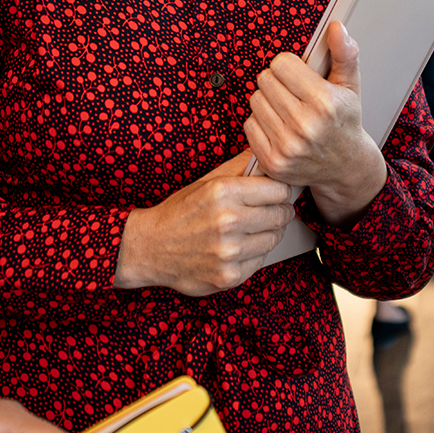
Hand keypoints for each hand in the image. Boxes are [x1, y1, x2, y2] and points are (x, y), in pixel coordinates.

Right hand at [113, 150, 293, 295]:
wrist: (151, 247)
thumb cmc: (181, 211)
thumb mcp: (207, 181)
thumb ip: (240, 166)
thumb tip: (268, 156)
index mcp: (223, 192)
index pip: (278, 190)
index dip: (280, 190)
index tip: (276, 193)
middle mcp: (228, 221)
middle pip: (281, 214)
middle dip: (279, 211)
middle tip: (269, 210)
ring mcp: (229, 251)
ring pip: (274, 238)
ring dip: (269, 232)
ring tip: (252, 228)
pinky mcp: (230, 276)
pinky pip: (261, 260)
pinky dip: (255, 253)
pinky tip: (239, 246)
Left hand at [244, 22, 386, 226]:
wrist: (346, 167)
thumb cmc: (345, 121)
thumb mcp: (350, 85)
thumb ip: (344, 53)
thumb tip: (336, 28)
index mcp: (325, 103)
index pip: (281, 64)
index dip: (290, 66)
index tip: (300, 76)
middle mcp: (305, 126)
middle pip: (265, 80)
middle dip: (278, 82)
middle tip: (293, 93)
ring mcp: (287, 147)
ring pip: (255, 100)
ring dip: (268, 101)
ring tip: (287, 109)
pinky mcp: (273, 162)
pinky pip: (249, 124)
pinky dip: (261, 122)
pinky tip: (279, 126)